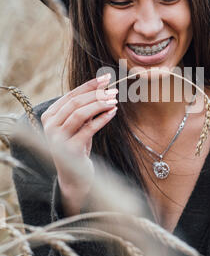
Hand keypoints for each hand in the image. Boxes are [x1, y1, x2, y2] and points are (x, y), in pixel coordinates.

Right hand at [40, 74, 117, 214]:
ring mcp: (58, 138)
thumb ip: (85, 109)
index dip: (89, 85)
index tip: (106, 78)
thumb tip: (103, 87)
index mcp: (49, 116)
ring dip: (99, 104)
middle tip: (114, 91)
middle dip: (96, 94)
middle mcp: (50, 126)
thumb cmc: (78, 147)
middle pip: (75, 103)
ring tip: (114, 101)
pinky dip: (102, 118)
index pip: (71, 95)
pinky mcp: (70, 149)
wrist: (74, 177)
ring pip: (80, 113)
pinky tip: (113, 113)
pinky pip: (88, 128)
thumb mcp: (79, 126)